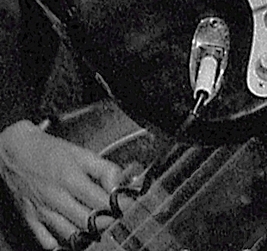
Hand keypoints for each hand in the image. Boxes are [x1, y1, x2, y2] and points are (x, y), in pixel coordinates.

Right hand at [0, 121, 124, 249]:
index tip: (126, 208)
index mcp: (71, 178)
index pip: (101, 201)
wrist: (15, 151)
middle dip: (105, 223)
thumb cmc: (48, 151)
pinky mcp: (30, 220)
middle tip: (114, 221)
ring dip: (86, 236)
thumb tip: (119, 184)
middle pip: (88, 222)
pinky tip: (71, 238)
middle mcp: (57, 198)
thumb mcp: (80, 153)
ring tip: (96, 229)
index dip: (118, 206)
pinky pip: (47, 242)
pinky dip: (61, 245)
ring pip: (70, 235)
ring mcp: (43, 211)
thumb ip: (103, 168)